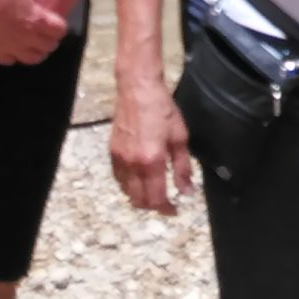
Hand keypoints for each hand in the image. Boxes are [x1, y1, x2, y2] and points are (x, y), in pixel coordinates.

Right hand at [0, 0, 66, 64]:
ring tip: (32, 39)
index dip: (59, 25)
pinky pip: (11, 60)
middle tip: (44, 28)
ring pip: (32, 58)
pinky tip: (11, 44)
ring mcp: (11, 48)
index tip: (53, 19)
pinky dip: (14, 55)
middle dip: (49, 38)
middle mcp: (26, 39)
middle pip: (49, 46)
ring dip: (35, 49)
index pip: (59, 31)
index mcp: (36, 20)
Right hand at [110, 72, 193, 214]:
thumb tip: (187, 192)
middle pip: (139, 200)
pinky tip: (138, 179)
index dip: (166, 209)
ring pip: (126, 191)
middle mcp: (133, 165)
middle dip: (153, 206)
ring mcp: (120, 159)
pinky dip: (128, 185)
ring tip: (152, 191)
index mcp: (152, 162)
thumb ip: (183, 168)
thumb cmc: (162, 110)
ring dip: (139, 197)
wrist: (137, 89)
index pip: (156, 199)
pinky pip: (118, 178)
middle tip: (165, 202)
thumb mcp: (180, 138)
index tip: (175, 210)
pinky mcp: (112, 152)